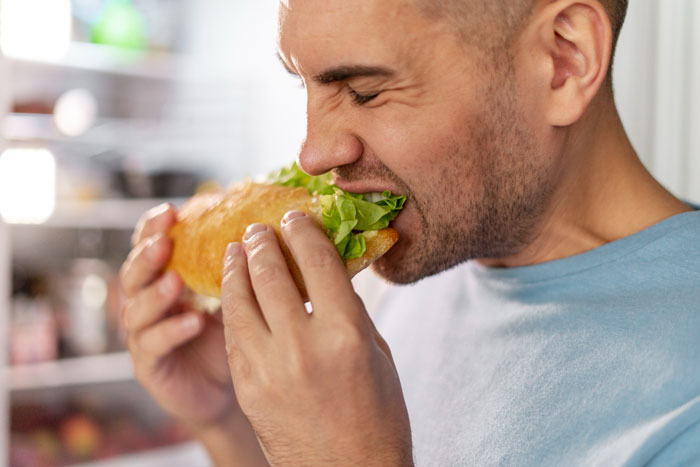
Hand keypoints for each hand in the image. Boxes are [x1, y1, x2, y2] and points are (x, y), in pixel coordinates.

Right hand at [120, 204, 267, 465]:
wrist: (230, 389)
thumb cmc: (233, 335)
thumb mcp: (236, 295)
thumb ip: (236, 267)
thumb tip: (265, 225)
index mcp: (165, 279)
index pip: (148, 246)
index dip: (154, 227)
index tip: (171, 210)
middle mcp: (148, 304)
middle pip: (133, 274)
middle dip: (147, 256)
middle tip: (165, 242)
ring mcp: (144, 336)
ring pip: (136, 309)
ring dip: (156, 293)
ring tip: (176, 281)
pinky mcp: (150, 366)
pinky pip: (152, 345)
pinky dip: (171, 331)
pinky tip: (193, 321)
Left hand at [220, 211, 412, 466]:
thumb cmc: (377, 417)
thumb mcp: (376, 355)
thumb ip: (350, 310)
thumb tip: (328, 273)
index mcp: (346, 333)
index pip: (317, 261)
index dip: (304, 230)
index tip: (295, 217)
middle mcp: (303, 345)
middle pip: (271, 273)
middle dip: (262, 241)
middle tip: (258, 228)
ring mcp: (268, 368)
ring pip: (240, 299)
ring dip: (236, 267)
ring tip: (236, 249)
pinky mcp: (247, 387)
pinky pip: (233, 333)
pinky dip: (232, 306)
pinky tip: (234, 292)